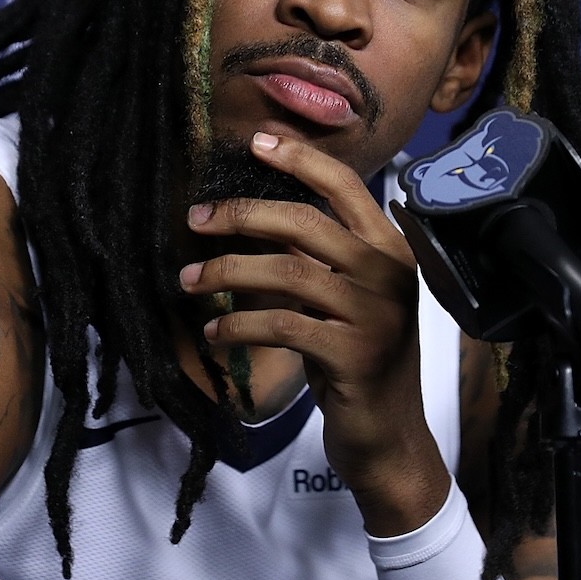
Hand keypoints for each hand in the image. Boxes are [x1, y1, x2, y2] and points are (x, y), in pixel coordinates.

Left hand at [180, 131, 449, 534]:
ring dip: (227, 273)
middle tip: (195, 217)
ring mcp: (376, 315)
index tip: (255, 141)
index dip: (300, 159)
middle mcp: (389, 274)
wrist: (388, 438)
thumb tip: (251, 216)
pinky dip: (239, 326)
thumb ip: (314, 258)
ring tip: (189, 280)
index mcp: (391, 249)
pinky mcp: (355, 356)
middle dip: (241, 214)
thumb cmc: (356, 360)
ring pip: (287, 273)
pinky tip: (213, 333)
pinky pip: (282, 326)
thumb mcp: (343, 300)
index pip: (346, 187)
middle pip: (305, 222)